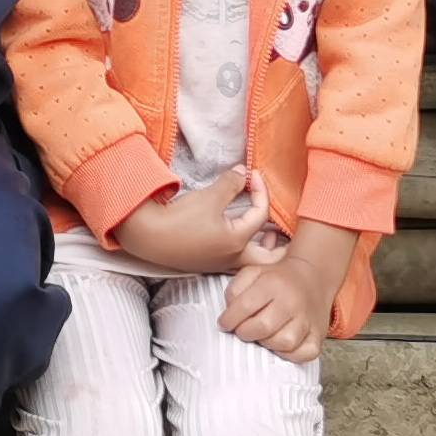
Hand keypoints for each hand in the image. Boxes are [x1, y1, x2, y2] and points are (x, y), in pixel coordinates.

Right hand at [111, 165, 269, 274]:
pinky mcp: (208, 262)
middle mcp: (233, 257)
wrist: (148, 237)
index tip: (252, 174)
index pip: (261, 214)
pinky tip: (239, 235)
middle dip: (282, 248)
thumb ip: (230, 183)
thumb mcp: (209, 197)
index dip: (261, 190)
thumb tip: (242, 173)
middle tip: (287, 233)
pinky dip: (245, 248)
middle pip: (270, 261)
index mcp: (238, 241)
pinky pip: (237, 259)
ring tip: (268, 235)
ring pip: (253, 263)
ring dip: (263, 248)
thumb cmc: (180, 220)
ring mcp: (220, 262)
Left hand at [219, 221, 355, 364]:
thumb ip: (235, 290)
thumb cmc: (277, 279)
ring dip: (267, 343)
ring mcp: (308, 320)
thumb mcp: (252, 272)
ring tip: (262, 335)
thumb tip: (228, 315)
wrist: (312, 277)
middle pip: (263, 327)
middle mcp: (292, 302)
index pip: (246, 305)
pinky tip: (280, 345)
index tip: (224, 324)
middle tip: (243, 330)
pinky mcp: (319, 336)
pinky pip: (304, 354)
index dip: (229, 319)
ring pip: (284, 343)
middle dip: (245, 333)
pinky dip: (290, 355)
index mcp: (273, 283)